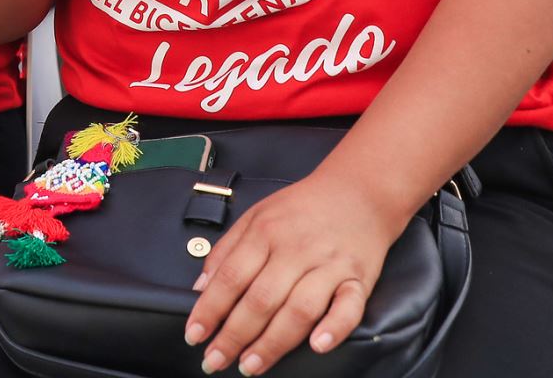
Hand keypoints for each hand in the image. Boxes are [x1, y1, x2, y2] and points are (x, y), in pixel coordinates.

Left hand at [184, 174, 404, 375]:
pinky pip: (349, 307)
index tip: (194, 335)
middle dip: (234, 335)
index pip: (231, 277)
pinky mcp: (359, 279)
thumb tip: (200, 288)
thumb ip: (226, 250)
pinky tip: (318, 346)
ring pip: (299, 309)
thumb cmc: (301, 208)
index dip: (210, 309)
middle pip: (260, 299)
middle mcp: (295, 250)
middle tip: (215, 361)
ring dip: (273, 342)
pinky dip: (334, 328)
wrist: (358, 192)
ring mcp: (329, 265)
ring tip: (251, 366)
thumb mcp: (255, 215)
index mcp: (265, 233)